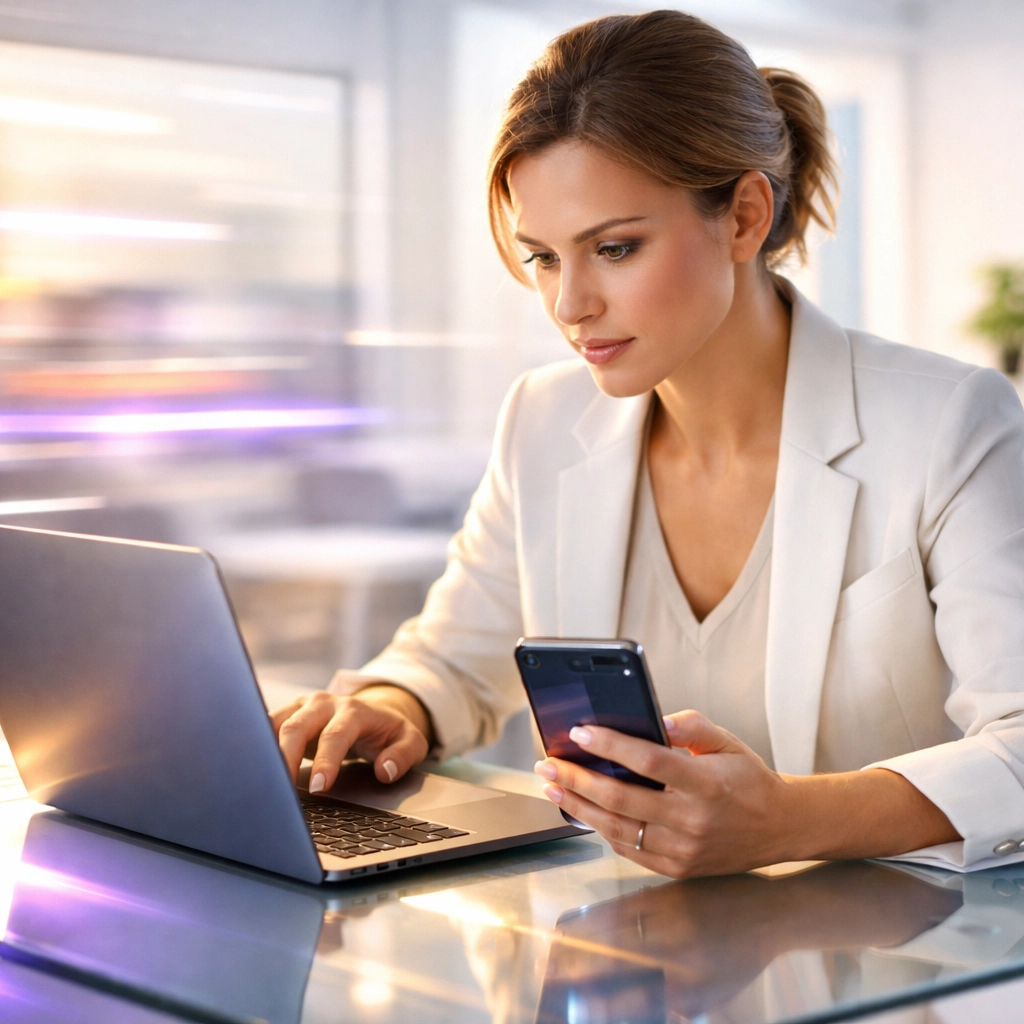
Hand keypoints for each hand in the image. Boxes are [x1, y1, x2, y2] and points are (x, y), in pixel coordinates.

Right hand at [271, 685, 430, 792]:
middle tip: (281, 789)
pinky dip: (258, 746)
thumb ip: (404, 754)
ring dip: (266, 751)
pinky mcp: (288, 713)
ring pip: (274, 724)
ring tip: (260, 780)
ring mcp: (303, 706)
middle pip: (297, 726)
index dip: (326, 761)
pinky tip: (251, 767)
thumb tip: (385, 770)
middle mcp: (325, 703)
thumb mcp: (410, 741)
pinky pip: (266, 726)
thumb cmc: (388, 732)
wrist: (374, 712)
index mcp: (354, 710)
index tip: (318, 786)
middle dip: (286, 757)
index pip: (336, 735)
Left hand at [534, 710, 791, 877]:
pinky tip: (582, 810)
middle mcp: (691, 819)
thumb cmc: (748, 780)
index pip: (647, 761)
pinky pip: (629, 849)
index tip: (580, 732)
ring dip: (578, 806)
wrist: (779, 827)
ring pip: (617, 828)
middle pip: (621, 798)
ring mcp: (683, 849)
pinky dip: (600, 829)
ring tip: (553, 786)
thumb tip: (652, 720)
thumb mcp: (726, 741)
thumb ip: (690, 725)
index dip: (609, 745)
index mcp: (705, 783)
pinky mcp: (677, 868)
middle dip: (576, 777)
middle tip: (548, 762)